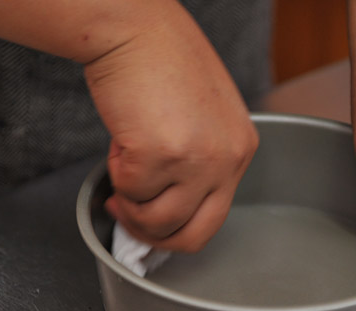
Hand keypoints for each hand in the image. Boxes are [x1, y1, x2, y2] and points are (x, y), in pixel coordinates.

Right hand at [84, 1, 257, 251]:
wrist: (135, 27)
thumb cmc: (162, 62)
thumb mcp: (204, 118)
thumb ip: (199, 162)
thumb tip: (170, 204)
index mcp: (240, 149)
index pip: (215, 217)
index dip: (176, 225)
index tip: (151, 217)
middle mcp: (228, 158)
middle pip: (193, 235)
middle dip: (154, 236)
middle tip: (129, 217)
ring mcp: (197, 159)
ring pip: (157, 222)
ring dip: (130, 205)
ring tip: (122, 170)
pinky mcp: (161, 154)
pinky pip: (130, 192)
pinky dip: (115, 175)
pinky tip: (119, 144)